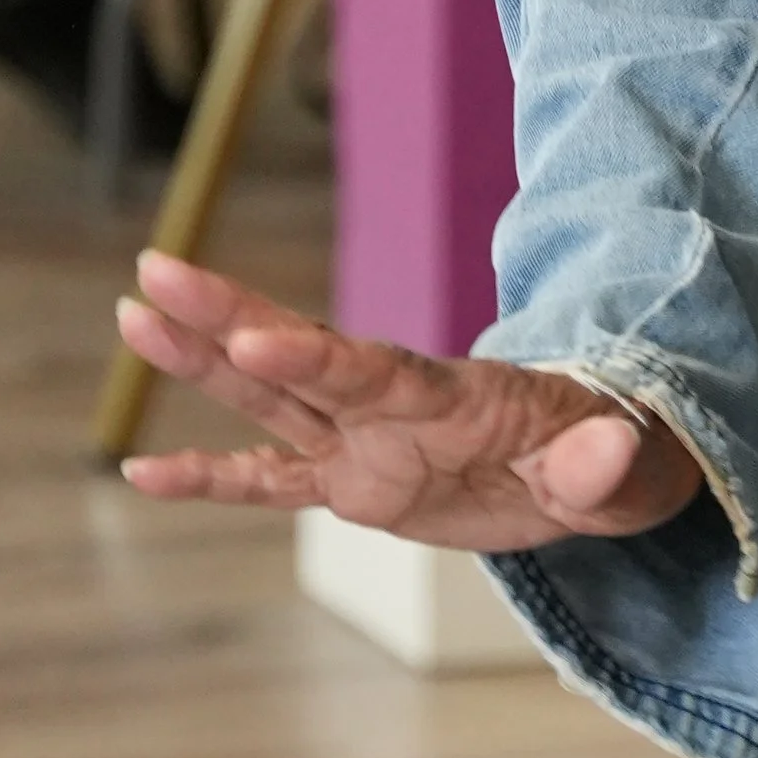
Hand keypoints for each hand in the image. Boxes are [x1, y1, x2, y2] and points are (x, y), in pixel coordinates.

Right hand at [114, 251, 706, 548]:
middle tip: (154, 271)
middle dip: (226, 316)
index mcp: (453, 397)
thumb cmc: (612, 457)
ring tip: (133, 316)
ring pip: (267, 399)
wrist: (595, 468)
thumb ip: (605, 463)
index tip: (256, 337)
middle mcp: (392, 406)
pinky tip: (141, 473)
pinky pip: (269, 481)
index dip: (315, 355)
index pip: (373, 370)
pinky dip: (208, 479)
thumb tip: (603, 454)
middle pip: (298, 358)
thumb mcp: (625, 468)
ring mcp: (365, 442)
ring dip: (200, 361)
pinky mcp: (354, 486)